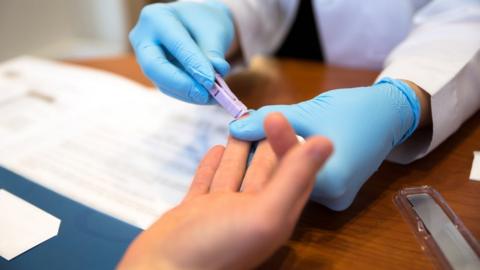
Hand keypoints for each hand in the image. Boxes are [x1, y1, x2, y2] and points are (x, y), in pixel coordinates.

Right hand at [117, 113, 331, 269]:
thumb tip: (326, 141)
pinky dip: (214, 165)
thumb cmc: (216, 247)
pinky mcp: (195, 211)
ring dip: (241, 149)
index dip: (290, 144)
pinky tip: (216, 148)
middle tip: (263, 113)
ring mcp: (221, 211)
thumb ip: (293, 179)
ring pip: (236, 172)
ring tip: (241, 122)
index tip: (281, 116)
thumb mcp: (263, 213)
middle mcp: (250, 212)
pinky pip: (209, 181)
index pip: (291, 172)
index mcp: (274, 215)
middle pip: (264, 170)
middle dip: (266, 141)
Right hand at [129, 0, 233, 103]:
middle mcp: (143, 37)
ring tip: (212, 98)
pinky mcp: (154, 74)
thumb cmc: (205, 22)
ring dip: (188, 94)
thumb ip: (213, 53)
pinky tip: (205, 97)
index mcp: (157, 17)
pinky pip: (168, 88)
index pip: (175, 44)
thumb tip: (215, 76)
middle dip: (181, 84)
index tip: (211, 81)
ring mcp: (145, 57)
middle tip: (204, 95)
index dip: (193, 65)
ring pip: (161, 82)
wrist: (198, 24)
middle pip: (154, 67)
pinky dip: (188, 95)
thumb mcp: (214, 31)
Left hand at [229, 78, 421, 210]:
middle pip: (286, 178)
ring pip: (294, 179)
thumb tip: (235, 128)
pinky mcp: (337, 193)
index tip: (242, 130)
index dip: (257, 148)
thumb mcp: (307, 112)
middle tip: (248, 132)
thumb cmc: (352, 110)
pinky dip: (294, 166)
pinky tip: (283, 149)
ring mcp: (336, 198)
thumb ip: (269, 121)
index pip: (279, 167)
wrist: (388, 115)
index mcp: (330, 181)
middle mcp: (334, 198)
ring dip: (279, 160)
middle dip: (266, 154)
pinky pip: (306, 180)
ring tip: (262, 138)